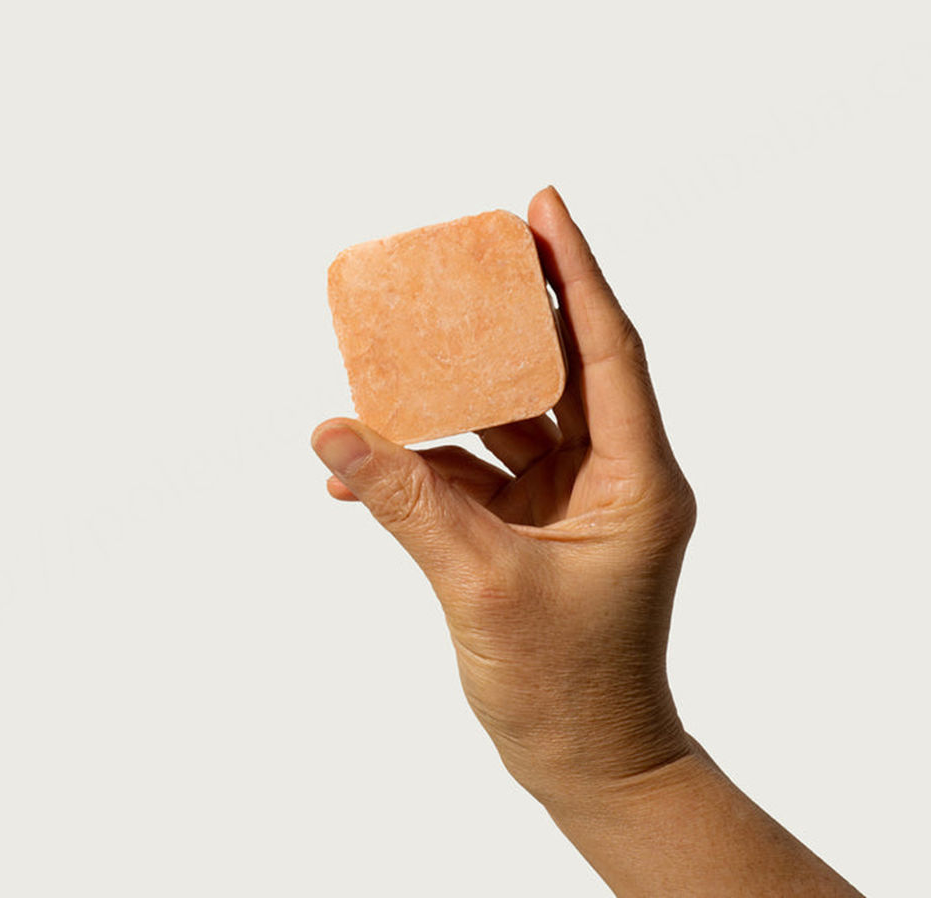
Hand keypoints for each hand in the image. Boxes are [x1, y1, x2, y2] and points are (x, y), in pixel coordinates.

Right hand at [311, 186, 695, 806]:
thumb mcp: (479, 585)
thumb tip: (332, 434)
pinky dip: (430, 462)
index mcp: (635, 479)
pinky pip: (480, 470)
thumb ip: (405, 502)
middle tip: (472, 247)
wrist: (583, 760)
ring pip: (513, 416)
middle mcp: (611, 477)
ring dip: (456, 389)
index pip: (609, 350)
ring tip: (397, 348)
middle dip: (514, 310)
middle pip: (562, 368)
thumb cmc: (563, 687)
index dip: (576, 273)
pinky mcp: (534, 526)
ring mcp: (572, 501)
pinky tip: (365, 464)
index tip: (544, 206)